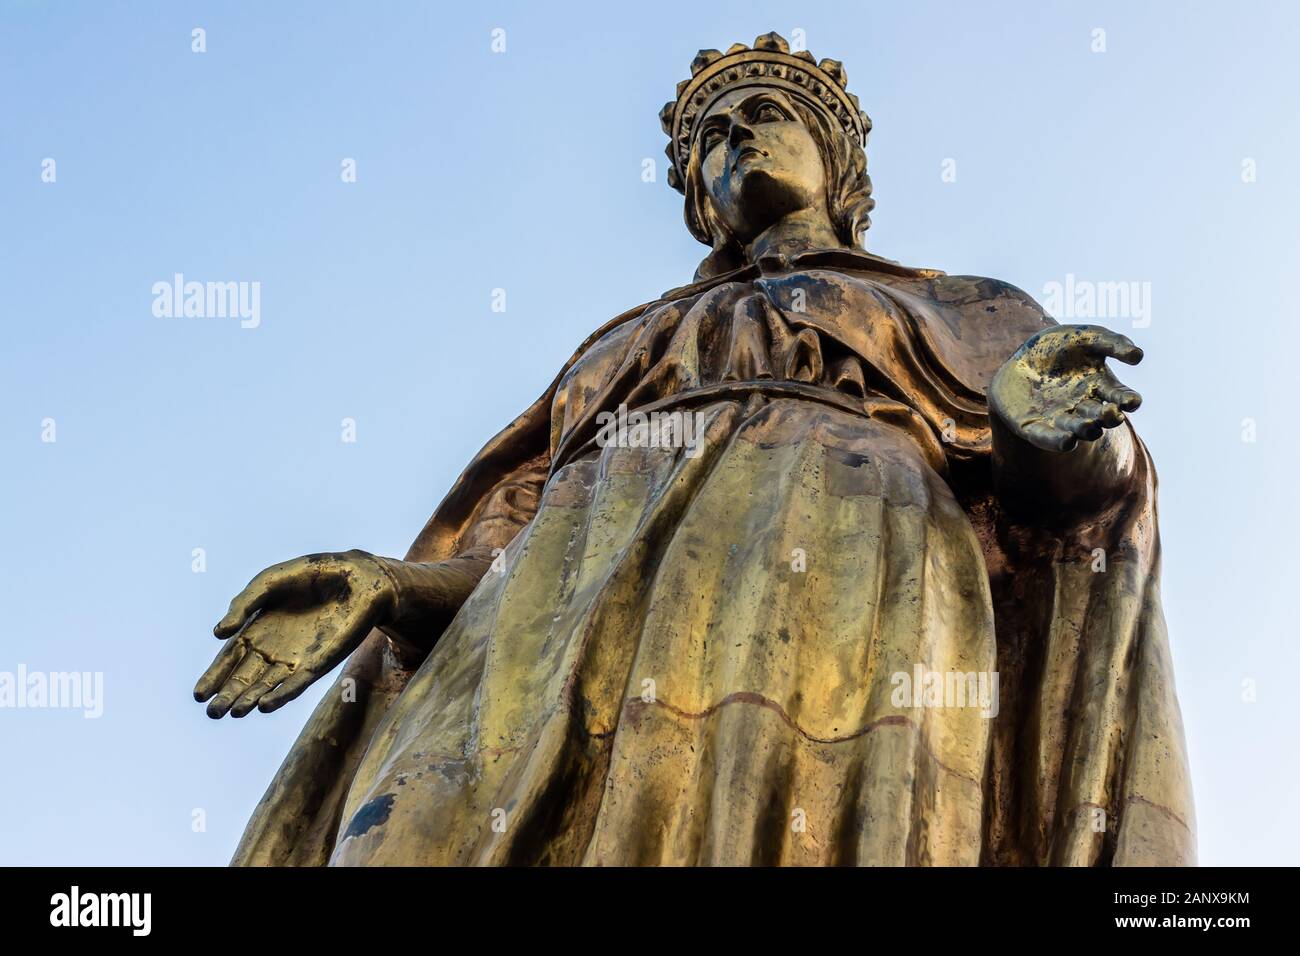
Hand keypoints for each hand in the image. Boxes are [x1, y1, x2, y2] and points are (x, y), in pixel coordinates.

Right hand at [193, 550, 396, 718]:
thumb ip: (242, 604)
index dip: (214, 677)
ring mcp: (296, 658)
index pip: (230, 659)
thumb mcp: (269, 582)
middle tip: (212, 711)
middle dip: (228, 695)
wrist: (357, 575)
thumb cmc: (311, 574)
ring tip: (235, 712)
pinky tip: (265, 706)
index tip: (198, 694)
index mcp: (258, 630)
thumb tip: (217, 634)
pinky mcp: (320, 662)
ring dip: (251, 699)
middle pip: (245, 677)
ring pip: (268, 685)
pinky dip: (281, 695)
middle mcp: (274, 649)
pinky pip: (297, 683)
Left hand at [989, 324, 1142, 451]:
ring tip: (1088, 426)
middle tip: (1111, 413)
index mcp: (1100, 386)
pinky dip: (1058, 441)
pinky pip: (1049, 438)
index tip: (1131, 401)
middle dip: (1108, 417)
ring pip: (1078, 430)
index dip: (1128, 400)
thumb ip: (1112, 342)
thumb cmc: (1056, 347)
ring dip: (1085, 430)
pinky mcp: (1036, 427)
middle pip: (1102, 417)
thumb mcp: (1085, 337)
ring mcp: (1061, 419)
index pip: (1120, 396)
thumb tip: (1138, 355)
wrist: (1017, 358)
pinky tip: (1067, 441)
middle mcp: (1085, 406)